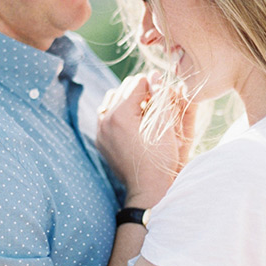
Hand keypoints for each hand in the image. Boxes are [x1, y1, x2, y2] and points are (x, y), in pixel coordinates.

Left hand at [96, 75, 186, 206]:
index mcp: (120, 114)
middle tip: (155, 107)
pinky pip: (106, 115)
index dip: (154, 88)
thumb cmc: (160, 160)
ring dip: (128, 101)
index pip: (138, 83)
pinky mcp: (100, 140)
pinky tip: (132, 124)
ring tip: (144, 115)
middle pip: (123, 88)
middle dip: (141, 93)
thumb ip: (161, 97)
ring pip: (112, 99)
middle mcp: (105, 120)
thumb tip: (155, 75)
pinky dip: (118, 113)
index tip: (163, 100)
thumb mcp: (165, 126)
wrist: (147, 190)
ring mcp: (100, 131)